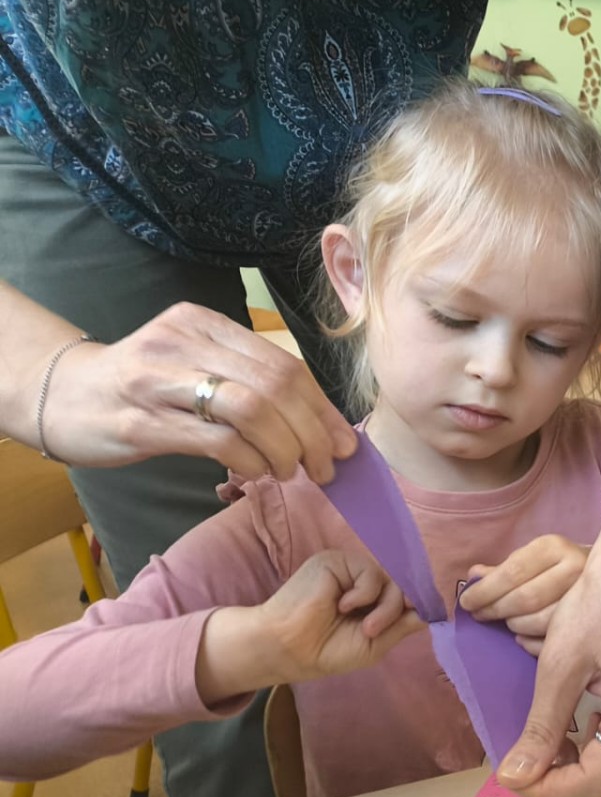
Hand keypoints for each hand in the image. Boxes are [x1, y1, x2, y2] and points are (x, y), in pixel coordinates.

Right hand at [41, 303, 356, 480]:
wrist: (63, 397)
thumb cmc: (143, 387)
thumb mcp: (196, 366)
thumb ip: (251, 383)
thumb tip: (323, 425)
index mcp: (204, 323)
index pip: (284, 364)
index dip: (322, 408)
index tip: (343, 442)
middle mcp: (183, 343)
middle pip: (276, 386)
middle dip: (312, 433)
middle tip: (324, 466)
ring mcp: (159, 381)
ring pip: (253, 410)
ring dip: (286, 448)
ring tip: (292, 471)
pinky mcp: (142, 422)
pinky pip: (218, 441)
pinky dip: (252, 461)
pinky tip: (258, 473)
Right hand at [246, 550, 421, 683]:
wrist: (290, 649)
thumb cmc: (327, 651)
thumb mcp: (375, 643)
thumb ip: (403, 625)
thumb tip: (435, 613)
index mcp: (372, 599)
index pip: (406, 592)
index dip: (419, 602)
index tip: (429, 615)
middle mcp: (364, 581)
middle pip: (403, 585)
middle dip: (400, 609)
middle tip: (376, 631)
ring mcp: (351, 570)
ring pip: (391, 580)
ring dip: (385, 608)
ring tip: (364, 628)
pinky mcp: (337, 561)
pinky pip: (369, 573)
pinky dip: (364, 594)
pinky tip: (342, 607)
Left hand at [460, 535, 590, 655]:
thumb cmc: (560, 565)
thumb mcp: (532, 559)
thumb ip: (503, 569)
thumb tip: (473, 575)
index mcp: (554, 547)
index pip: (512, 572)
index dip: (484, 592)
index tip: (466, 603)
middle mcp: (575, 567)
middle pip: (525, 599)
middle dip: (496, 610)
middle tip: (481, 616)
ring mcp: (588, 595)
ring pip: (541, 622)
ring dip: (515, 626)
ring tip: (507, 623)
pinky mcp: (595, 620)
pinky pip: (555, 640)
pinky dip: (531, 642)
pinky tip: (523, 637)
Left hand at [498, 468, 600, 796]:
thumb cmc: (599, 600)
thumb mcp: (560, 664)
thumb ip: (540, 727)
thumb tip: (512, 777)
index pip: (596, 781)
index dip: (548, 789)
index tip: (509, 777)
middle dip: (567, 786)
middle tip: (525, 767)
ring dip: (584, 774)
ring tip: (547, 752)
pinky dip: (598, 753)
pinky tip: (570, 732)